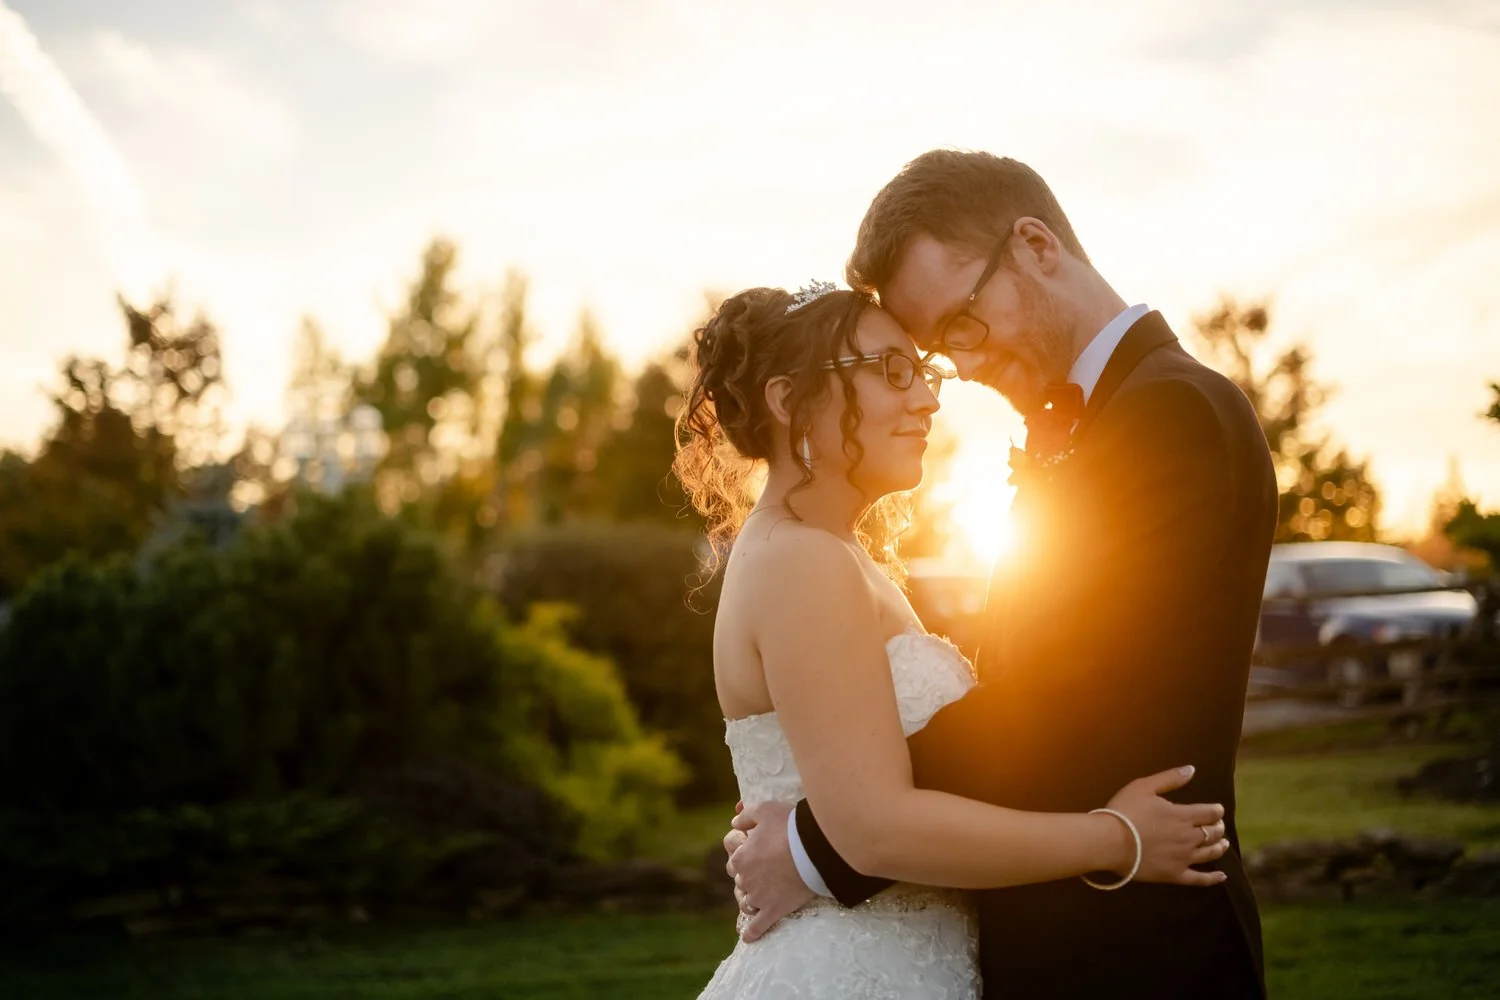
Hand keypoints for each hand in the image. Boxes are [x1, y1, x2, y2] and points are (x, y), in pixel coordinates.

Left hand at [724, 800, 813, 941]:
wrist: (813, 850)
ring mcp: (758, 896)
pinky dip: (751, 933)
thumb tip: (734, 822)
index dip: (744, 850)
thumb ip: (746, 815)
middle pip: (740, 879)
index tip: (757, 848)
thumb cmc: (790, 826)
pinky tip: (748, 938)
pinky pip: (757, 926)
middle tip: (766, 870)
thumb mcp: (766, 809)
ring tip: (762, 897)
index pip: (733, 855)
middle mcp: (745, 878)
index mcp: (741, 855)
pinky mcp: (773, 910)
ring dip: (751, 899)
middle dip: (748, 875)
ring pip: (747, 901)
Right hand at [1104, 765, 1228, 886]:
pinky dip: (1213, 878)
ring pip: (1210, 853)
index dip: (1217, 810)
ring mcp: (1183, 858)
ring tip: (1224, 844)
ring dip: (1220, 847)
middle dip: (1218, 827)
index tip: (1217, 810)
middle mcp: (1189, 837)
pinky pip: (1200, 879)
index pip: (1211, 813)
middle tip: (1218, 826)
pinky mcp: (1175, 874)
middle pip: (1214, 833)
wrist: (1110, 841)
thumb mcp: (1144, 786)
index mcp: (1183, 815)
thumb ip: (1170, 778)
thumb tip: (1192, 769)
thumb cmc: (1125, 811)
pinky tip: (1222, 876)